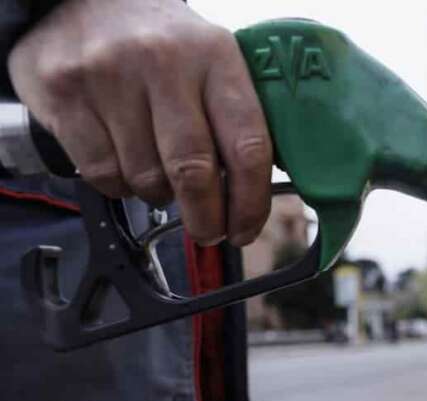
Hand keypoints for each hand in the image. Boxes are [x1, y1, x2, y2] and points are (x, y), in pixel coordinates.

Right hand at [8, 0, 272, 246]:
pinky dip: (118, 185)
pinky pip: (102, 173)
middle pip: (194, 171)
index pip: (248, 145)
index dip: (251, 202)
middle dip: (206, 217)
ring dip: (158, 194)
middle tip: (208, 231)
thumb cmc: (160, 42)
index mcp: (216, 55)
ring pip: (145, 178)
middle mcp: (164, 60)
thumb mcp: (212, 59)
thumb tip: (262, 188)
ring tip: (159, 174)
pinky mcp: (64, 91)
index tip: (246, 228)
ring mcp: (109, 74)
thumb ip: (237, 115)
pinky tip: (123, 163)